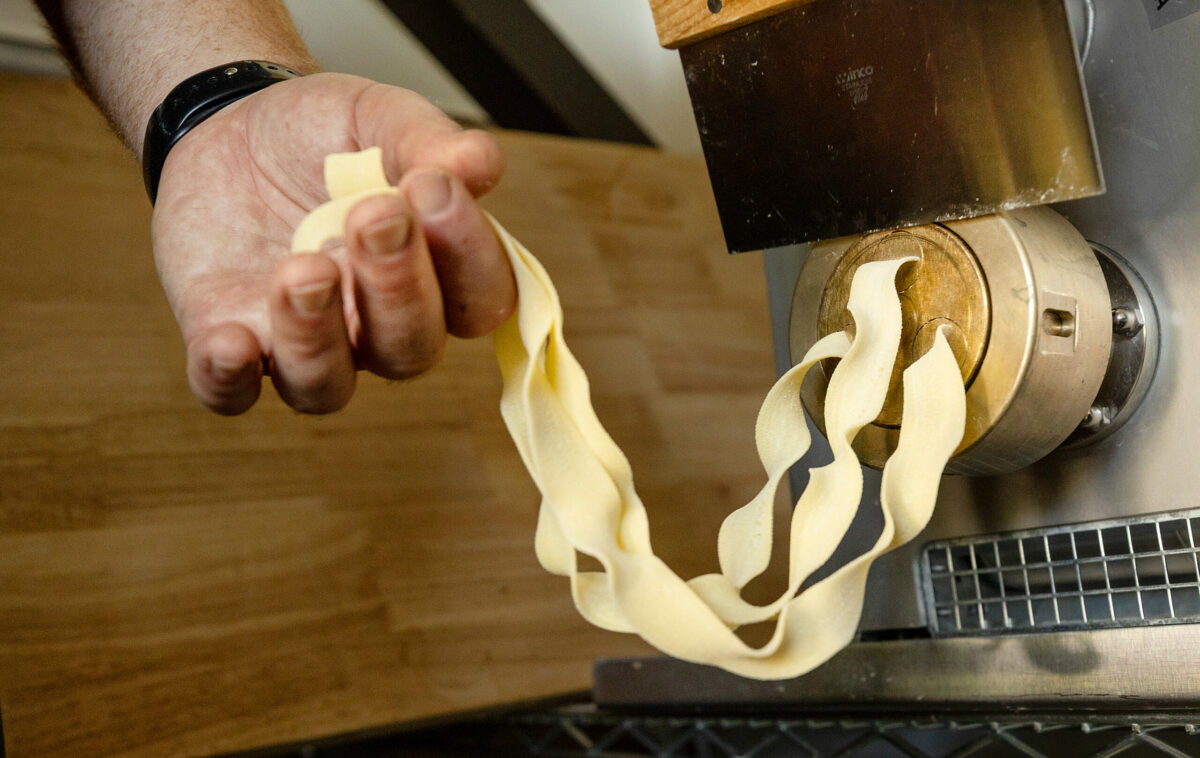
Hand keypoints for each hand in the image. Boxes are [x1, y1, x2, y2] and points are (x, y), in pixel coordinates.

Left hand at [152, 72, 514, 414]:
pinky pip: (232, 393)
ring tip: (302, 270)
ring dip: (317, 338)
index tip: (432, 186)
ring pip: (327, 384)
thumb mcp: (377, 118)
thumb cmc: (323, 134)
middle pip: (410, 350)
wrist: (229, 123)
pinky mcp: (231, 341)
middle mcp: (378, 325)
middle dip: (397, 289)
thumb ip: (426, 142)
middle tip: (372, 215)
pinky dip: (229, 380)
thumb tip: (478, 161)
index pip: (480, 299)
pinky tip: (228, 342)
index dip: (468, 256)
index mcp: (435, 274)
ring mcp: (307, 343)